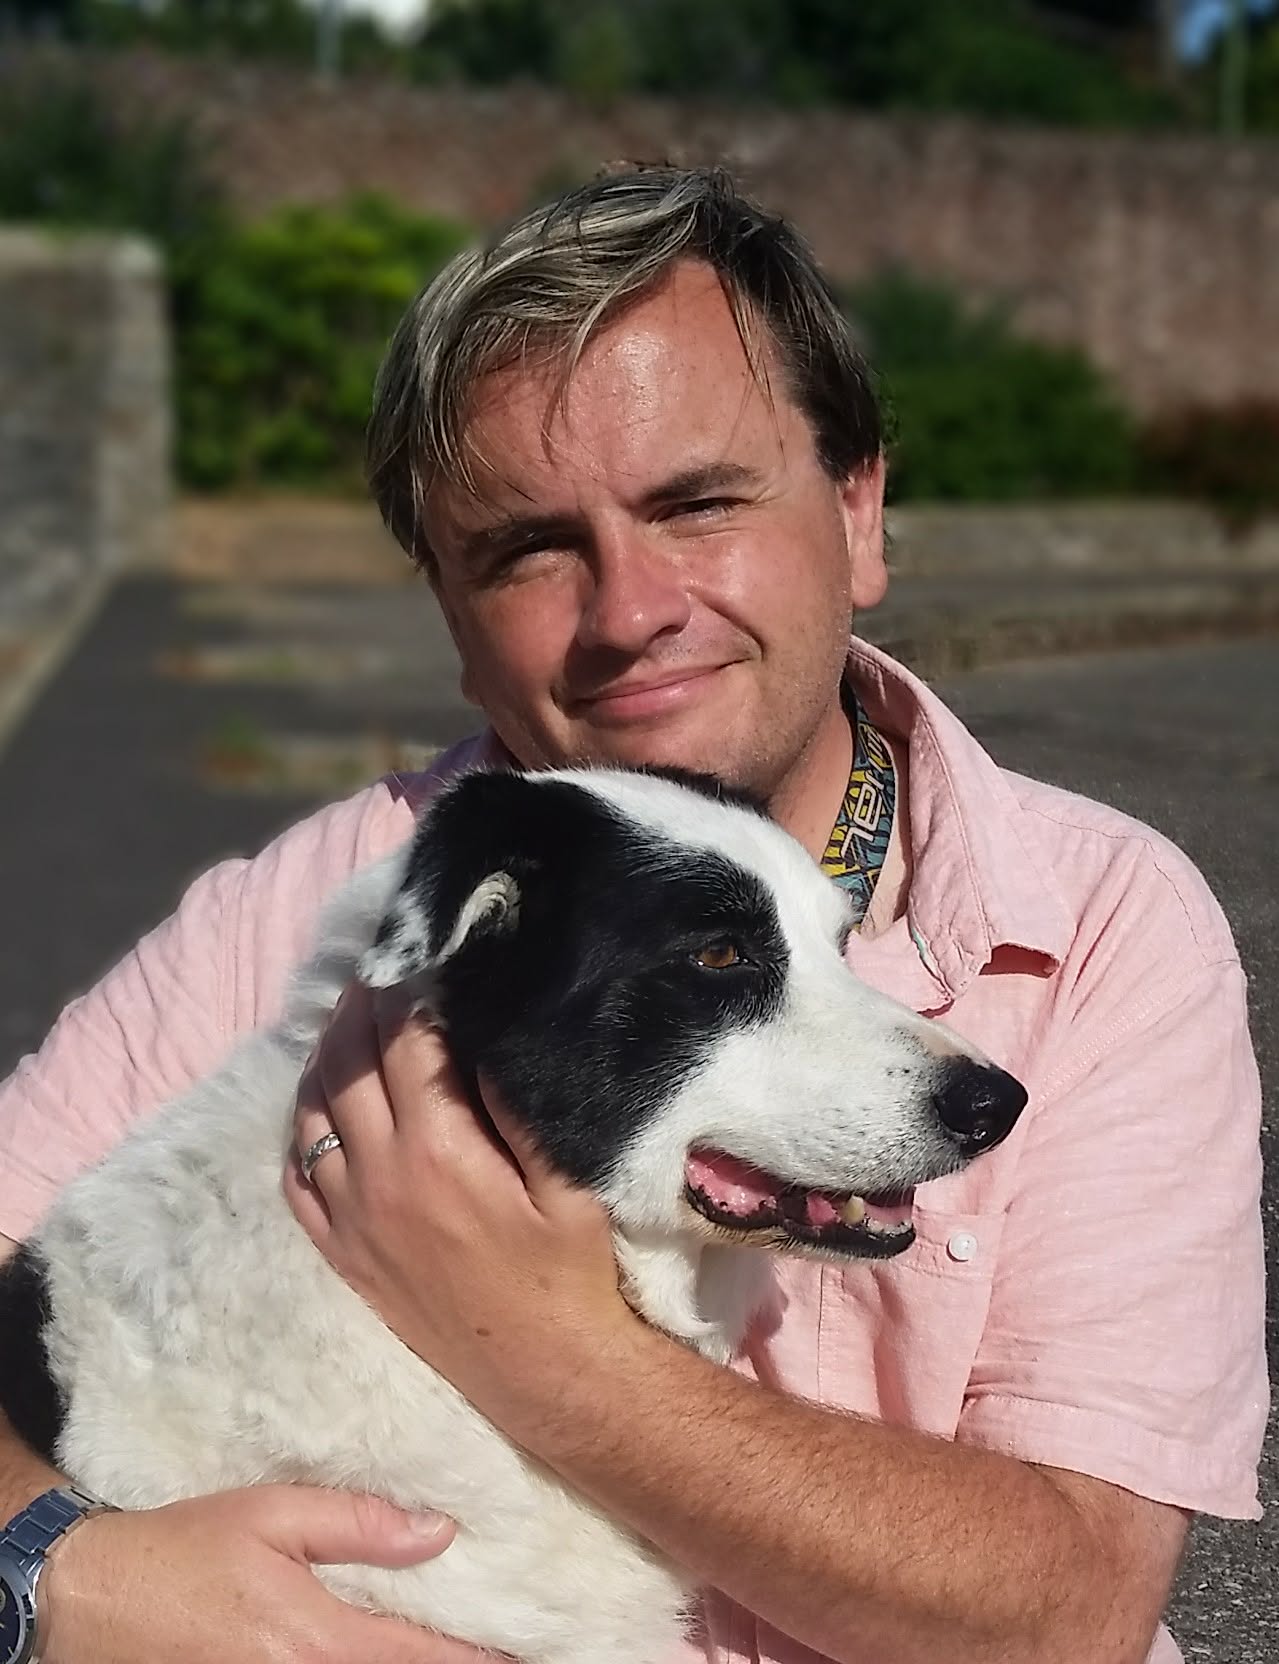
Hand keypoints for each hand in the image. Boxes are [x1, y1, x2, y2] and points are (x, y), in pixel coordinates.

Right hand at [38, 1484, 492, 1663]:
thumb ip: (358, 1523)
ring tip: (453, 1645)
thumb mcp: (271, 1513)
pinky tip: (387, 1648)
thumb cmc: (181, 1550)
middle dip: (450, 1661)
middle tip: (499, 1645)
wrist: (90, 1599)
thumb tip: (438, 1532)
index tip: (522, 1647)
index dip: (479, 1657)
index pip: (421, 1658)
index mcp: (316, 1640)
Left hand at [284, 983, 639, 1443]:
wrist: (546, 1374)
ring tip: (348, 1018)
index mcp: (439, 1150)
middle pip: (351, 1065)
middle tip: (379, 969)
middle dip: (363, 1008)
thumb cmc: (570, 1273)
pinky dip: (301, 1128)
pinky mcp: (342, 1252)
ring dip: (327, 1055)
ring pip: (312, 1112)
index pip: (406, 1043)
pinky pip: (296, 1177)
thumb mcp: (567, 1184)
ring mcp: (351, 1217)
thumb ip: (518, 1108)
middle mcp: (379, 1176)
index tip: (420, 955)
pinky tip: (319, 1102)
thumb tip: (483, 1035)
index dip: (410, 990)